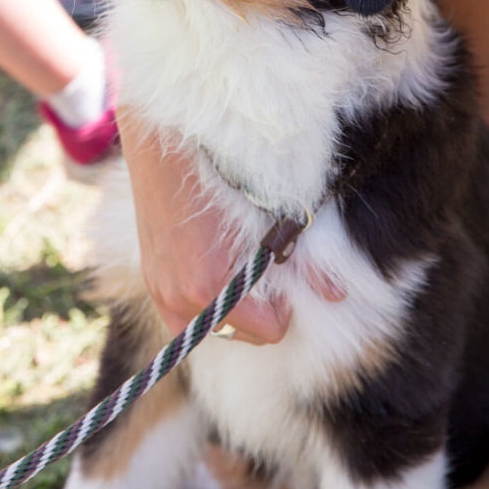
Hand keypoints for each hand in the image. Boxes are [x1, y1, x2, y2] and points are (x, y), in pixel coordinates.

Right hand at [119, 109, 343, 343]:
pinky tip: (212, 281)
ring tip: (238, 278)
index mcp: (212, 287)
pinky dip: (202, 311)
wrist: (164, 153)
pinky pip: (182, 322)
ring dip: (230, 314)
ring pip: (211, 331)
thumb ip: (304, 264)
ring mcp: (162, 293)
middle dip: (258, 312)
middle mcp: (182, 299)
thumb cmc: (219, 182)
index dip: (283, 307)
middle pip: (242, 336)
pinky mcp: (151, 283)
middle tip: (261, 274)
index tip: (280, 276)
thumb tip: (337, 294)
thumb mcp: (269, 221)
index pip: (268, 330)